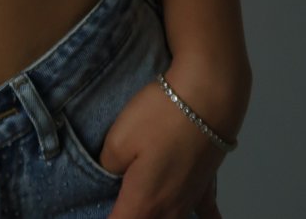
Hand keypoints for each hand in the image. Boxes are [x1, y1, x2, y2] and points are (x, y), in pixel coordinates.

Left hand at [98, 81, 225, 218]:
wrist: (207, 99)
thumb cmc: (157, 117)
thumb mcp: (118, 138)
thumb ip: (109, 166)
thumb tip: (113, 176)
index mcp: (142, 202)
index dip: (107, 218)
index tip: (97, 206)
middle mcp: (168, 211)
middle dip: (131, 215)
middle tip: (120, 198)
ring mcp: (190, 201)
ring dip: (155, 216)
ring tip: (146, 204)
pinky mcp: (206, 186)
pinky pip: (207, 215)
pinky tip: (198, 218)